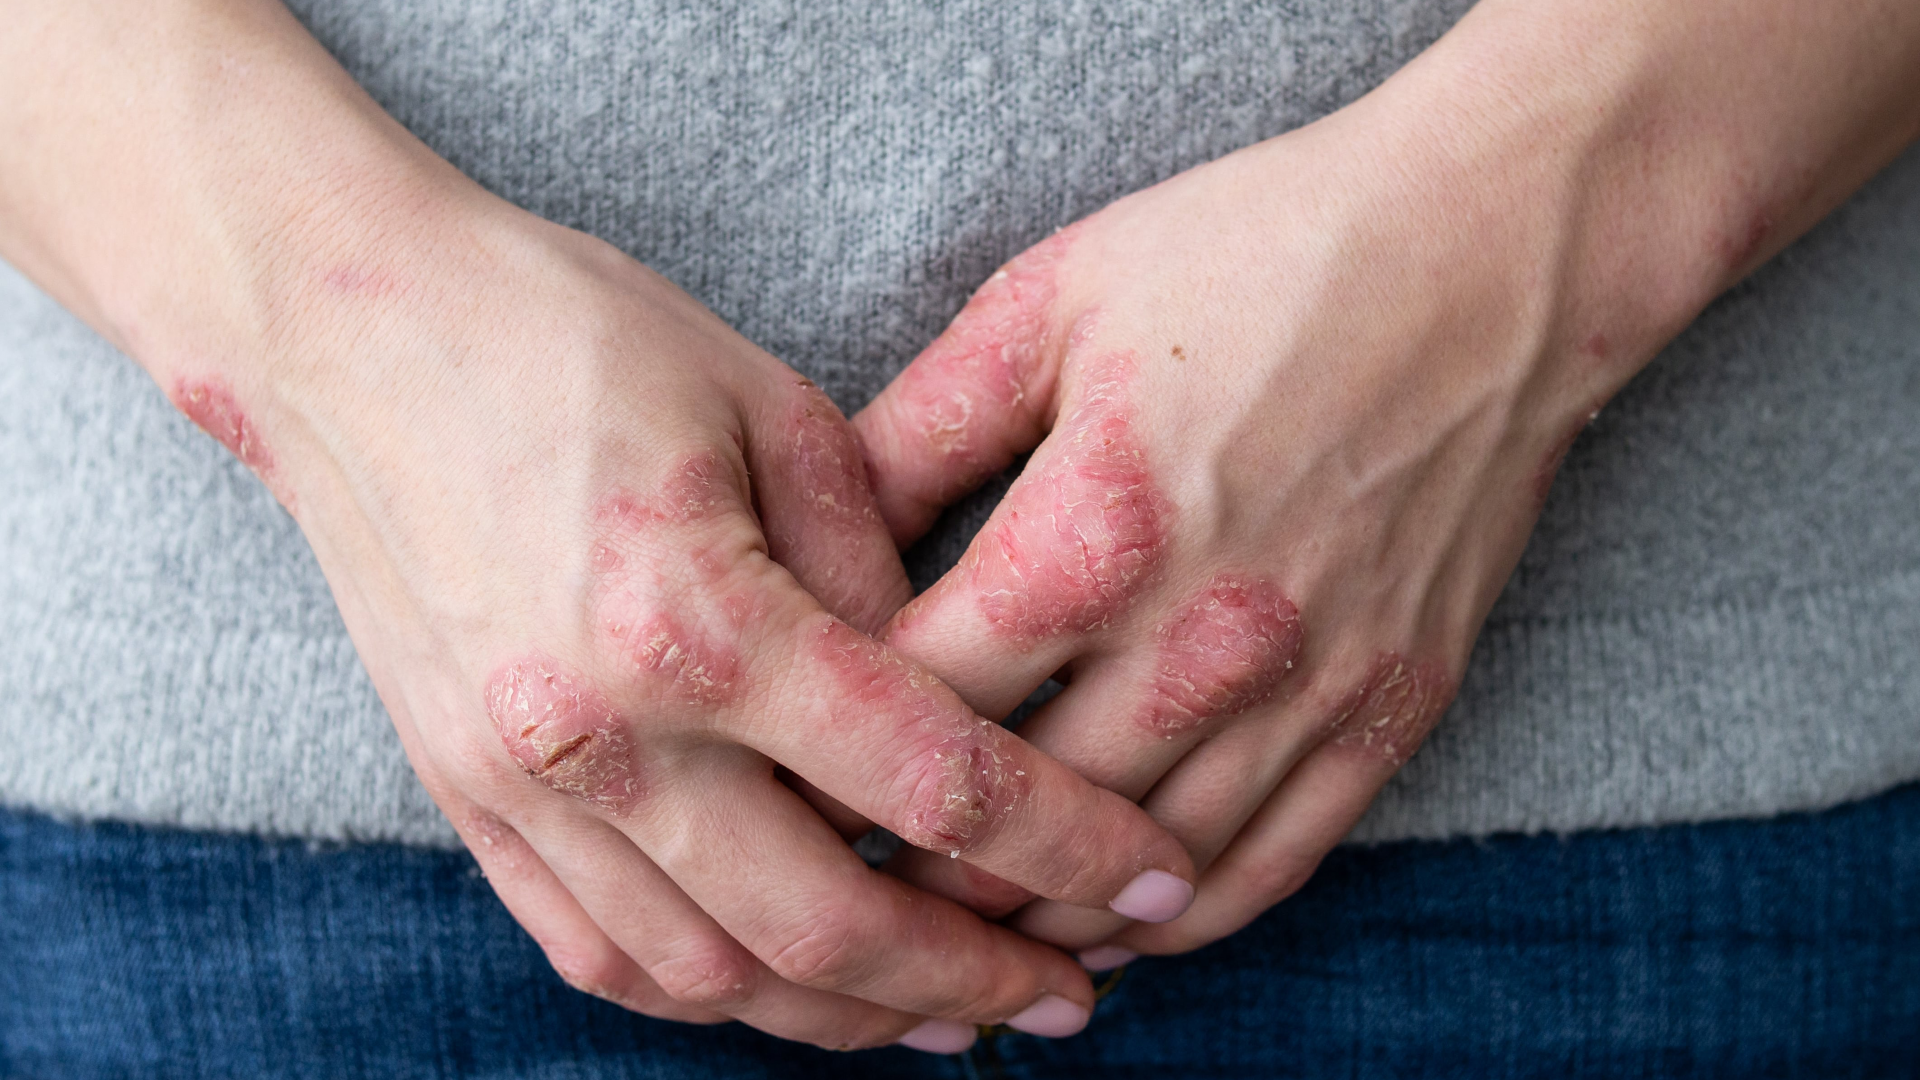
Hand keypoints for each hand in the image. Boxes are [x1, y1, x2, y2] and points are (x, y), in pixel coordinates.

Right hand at [219, 203, 1199, 1046]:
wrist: (348, 329)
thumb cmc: (567, 333)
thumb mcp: (771, 408)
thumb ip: (875, 572)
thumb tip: (946, 698)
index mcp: (694, 617)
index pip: (926, 784)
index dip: (1062, 845)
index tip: (1148, 877)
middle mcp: (599, 732)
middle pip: (822, 931)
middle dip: (969, 980)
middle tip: (1066, 994)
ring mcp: (517, 781)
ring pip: (708, 978)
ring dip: (844, 1016)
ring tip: (945, 1010)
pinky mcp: (463, 795)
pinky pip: (595, 954)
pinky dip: (707, 995)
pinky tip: (787, 987)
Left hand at [855, 0, 1919, 957]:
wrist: (1492, 250)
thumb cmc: (1261, 254)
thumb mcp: (1049, 301)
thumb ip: (917, 431)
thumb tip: (817, 542)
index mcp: (1091, 531)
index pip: (917, 703)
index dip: (828, 751)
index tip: (784, 774)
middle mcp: (1201, 640)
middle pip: (1015, 815)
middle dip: (909, 860)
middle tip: (840, 876)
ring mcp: (1310, 689)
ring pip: (1140, 874)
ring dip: (1034, 917)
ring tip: (953, 928)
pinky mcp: (1393, 710)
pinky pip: (1271, 868)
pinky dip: (1179, 923)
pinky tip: (1112, 927)